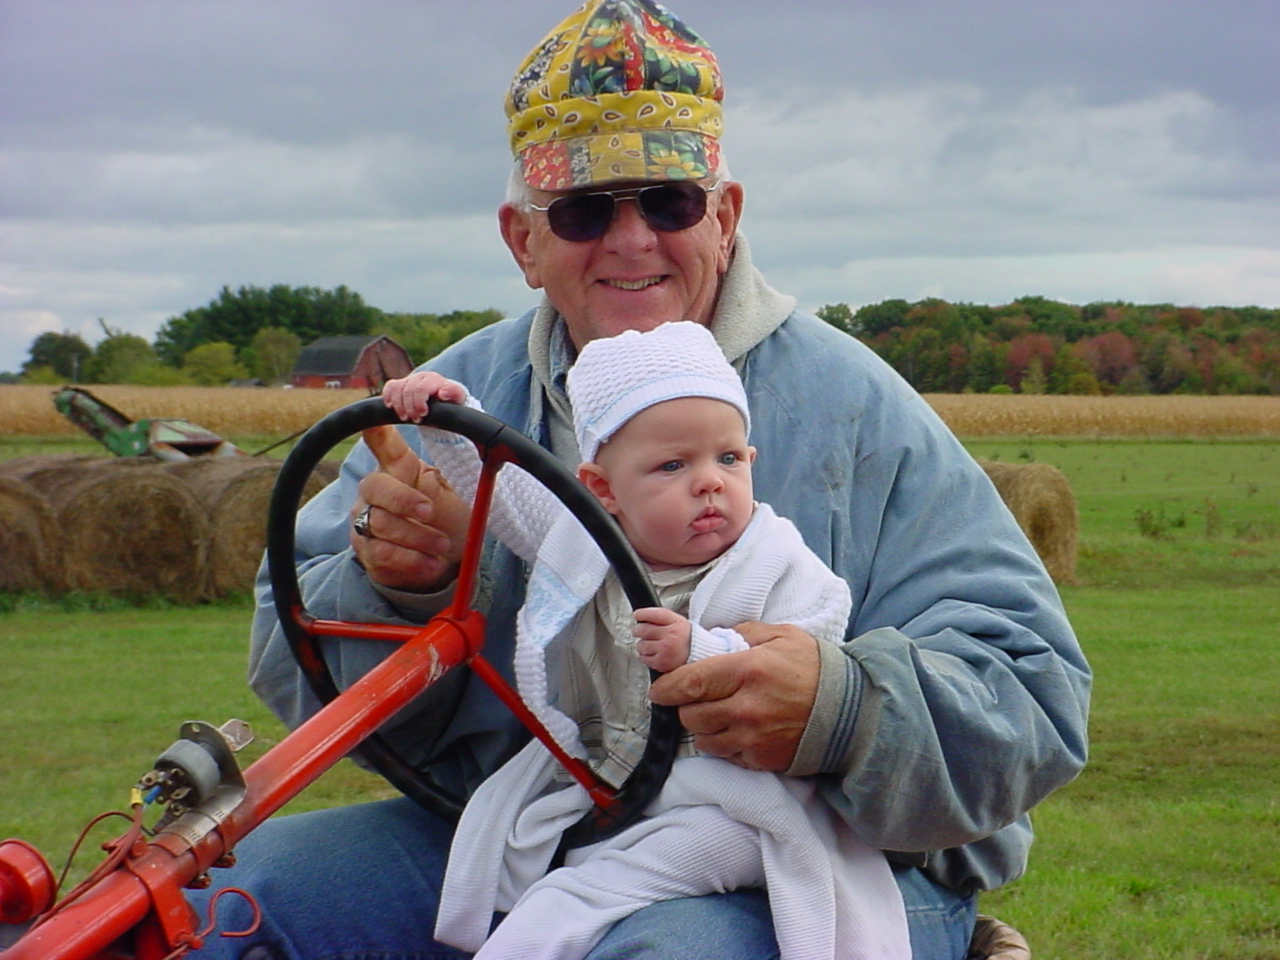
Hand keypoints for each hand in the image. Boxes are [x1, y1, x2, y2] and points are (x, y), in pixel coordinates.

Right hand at [350, 425, 470, 591]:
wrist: (441, 561)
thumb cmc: (447, 519)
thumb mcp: (458, 493)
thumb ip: (461, 472)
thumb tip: (487, 451)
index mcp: (399, 469)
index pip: (382, 442)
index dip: (377, 429)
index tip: (378, 417)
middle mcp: (375, 491)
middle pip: (375, 486)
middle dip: (404, 500)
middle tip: (430, 511)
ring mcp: (366, 521)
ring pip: (380, 523)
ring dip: (417, 536)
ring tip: (442, 545)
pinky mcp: (367, 551)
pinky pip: (382, 552)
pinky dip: (411, 559)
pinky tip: (430, 562)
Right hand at [382, 371, 466, 421]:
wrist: (442, 397)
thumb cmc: (450, 399)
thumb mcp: (457, 397)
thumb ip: (453, 393)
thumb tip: (442, 393)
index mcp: (433, 379)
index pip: (420, 389)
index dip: (419, 403)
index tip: (422, 415)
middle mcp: (420, 377)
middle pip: (407, 390)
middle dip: (409, 407)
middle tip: (416, 420)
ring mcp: (409, 380)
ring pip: (396, 389)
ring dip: (398, 406)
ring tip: (405, 418)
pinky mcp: (400, 384)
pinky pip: (390, 387)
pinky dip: (388, 397)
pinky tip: (391, 407)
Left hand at [632, 607, 691, 672]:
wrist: (698, 656)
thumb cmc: (686, 639)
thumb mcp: (679, 622)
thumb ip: (662, 617)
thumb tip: (641, 616)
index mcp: (676, 623)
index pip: (653, 614)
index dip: (642, 614)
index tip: (637, 615)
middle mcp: (671, 636)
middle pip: (643, 629)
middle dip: (637, 630)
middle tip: (638, 631)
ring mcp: (665, 650)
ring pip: (641, 644)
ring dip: (641, 644)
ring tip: (648, 644)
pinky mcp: (661, 663)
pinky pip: (644, 658)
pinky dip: (644, 656)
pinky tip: (651, 653)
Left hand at [647, 622, 819, 770]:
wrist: (852, 712)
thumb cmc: (815, 669)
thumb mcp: (781, 636)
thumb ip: (743, 634)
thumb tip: (712, 637)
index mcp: (748, 671)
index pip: (691, 682)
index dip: (667, 687)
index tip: (658, 689)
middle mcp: (746, 708)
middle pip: (691, 715)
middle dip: (687, 706)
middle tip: (697, 697)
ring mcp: (753, 738)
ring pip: (704, 739)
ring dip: (704, 727)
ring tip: (719, 714)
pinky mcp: (762, 760)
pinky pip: (726, 756)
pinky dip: (724, 744)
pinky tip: (737, 730)